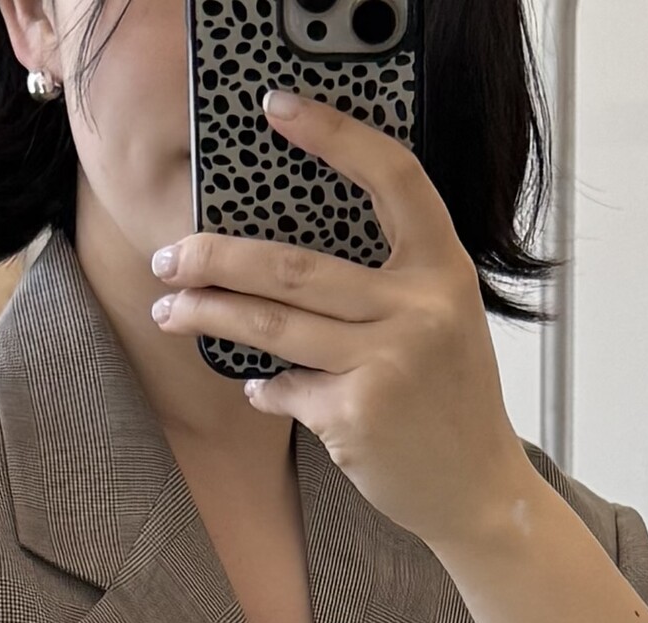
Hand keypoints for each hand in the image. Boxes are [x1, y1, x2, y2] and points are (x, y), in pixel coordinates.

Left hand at [148, 88, 523, 561]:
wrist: (478, 489)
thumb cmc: (449, 397)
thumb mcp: (443, 318)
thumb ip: (390, 279)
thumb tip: (283, 255)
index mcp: (443, 267)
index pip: (391, 177)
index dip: (333, 135)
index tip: (277, 108)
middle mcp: (418, 308)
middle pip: (293, 267)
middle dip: (216, 259)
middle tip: (169, 256)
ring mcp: (387, 363)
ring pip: (272, 326)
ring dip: (208, 316)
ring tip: (168, 310)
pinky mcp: (356, 416)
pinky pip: (285, 389)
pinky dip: (264, 390)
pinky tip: (258, 388)